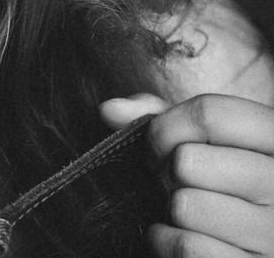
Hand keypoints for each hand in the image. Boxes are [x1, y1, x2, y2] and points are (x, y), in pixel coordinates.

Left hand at [101, 93, 273, 256]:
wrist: (243, 242)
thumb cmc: (215, 181)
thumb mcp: (199, 139)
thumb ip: (159, 118)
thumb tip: (111, 110)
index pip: (210, 113)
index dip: (165, 128)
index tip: (158, 148)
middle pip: (187, 161)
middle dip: (163, 173)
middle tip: (171, 184)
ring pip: (185, 206)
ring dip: (170, 211)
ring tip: (185, 212)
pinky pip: (187, 247)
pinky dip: (166, 242)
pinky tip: (178, 236)